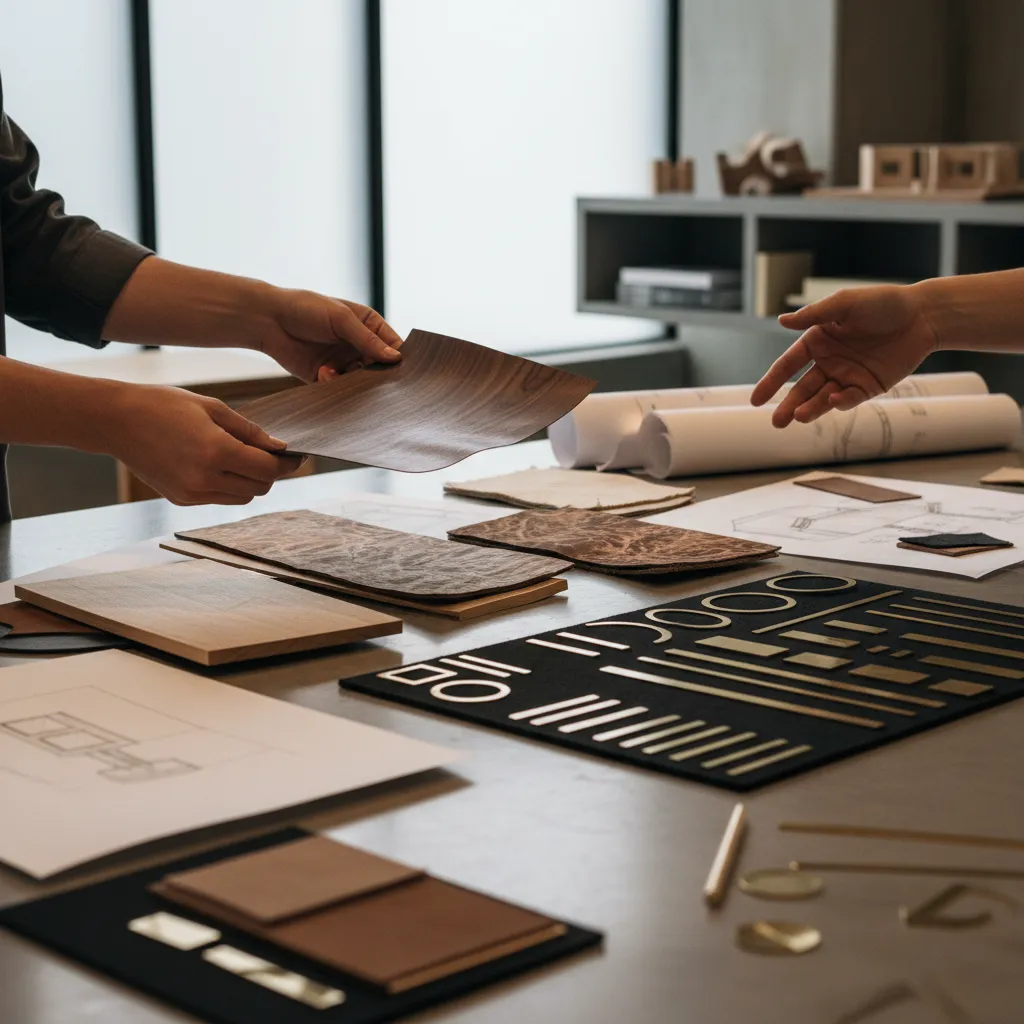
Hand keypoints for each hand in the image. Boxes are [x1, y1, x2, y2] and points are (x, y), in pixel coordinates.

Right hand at [103, 385, 302, 504]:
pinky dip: (229, 485)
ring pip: (242, 497)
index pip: (268, 470)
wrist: (116, 421)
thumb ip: (249, 431)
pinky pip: (219, 498)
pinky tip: (220, 464)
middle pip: (259, 487)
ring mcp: (192, 493)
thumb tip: (278, 447)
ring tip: (244, 458)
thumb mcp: (212, 408)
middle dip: (271, 473)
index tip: (297, 456)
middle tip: (272, 455)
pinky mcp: (181, 500)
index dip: (287, 464)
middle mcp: (205, 479)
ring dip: (251, 481)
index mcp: (216, 452)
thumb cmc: (164, 405)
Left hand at [258, 290, 403, 382]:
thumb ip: (368, 340)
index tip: (401, 370)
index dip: (399, 358)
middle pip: (380, 367)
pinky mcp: (327, 377)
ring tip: (340, 372)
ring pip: (362, 382)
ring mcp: (343, 362)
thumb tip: (396, 358)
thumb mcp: (341, 319)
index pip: (393, 345)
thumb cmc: (306, 309)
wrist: (268, 321)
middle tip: (374, 380)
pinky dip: (335, 384)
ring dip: (355, 382)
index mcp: (367, 325)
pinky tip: (323, 373)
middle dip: (377, 375)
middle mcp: (358, 346)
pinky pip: (340, 388)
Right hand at [750, 284, 939, 426]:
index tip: (756, 400)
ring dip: (809, 409)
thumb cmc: (883, 303)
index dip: (771, 382)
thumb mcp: (845, 304)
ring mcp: (847, 376)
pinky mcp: (867, 387)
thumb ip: (814, 315)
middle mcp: (829, 361)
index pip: (788, 365)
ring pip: (821, 398)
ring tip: (797, 418)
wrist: (923, 316)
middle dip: (787, 406)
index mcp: (817, 341)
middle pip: (801, 389)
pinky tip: (833, 401)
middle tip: (776, 422)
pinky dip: (839, 402)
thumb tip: (781, 321)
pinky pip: (848, 399)